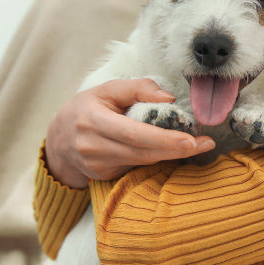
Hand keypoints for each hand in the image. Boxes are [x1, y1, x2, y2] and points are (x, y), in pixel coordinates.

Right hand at [45, 79, 214, 188]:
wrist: (58, 140)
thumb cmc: (86, 109)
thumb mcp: (106, 90)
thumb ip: (137, 88)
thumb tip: (168, 98)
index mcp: (93, 120)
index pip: (133, 134)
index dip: (164, 139)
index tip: (191, 140)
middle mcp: (93, 146)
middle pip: (142, 153)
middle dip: (176, 150)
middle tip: (204, 145)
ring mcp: (97, 165)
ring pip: (142, 162)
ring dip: (171, 155)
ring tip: (197, 146)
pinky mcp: (103, 176)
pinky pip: (135, 167)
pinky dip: (155, 159)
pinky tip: (171, 151)